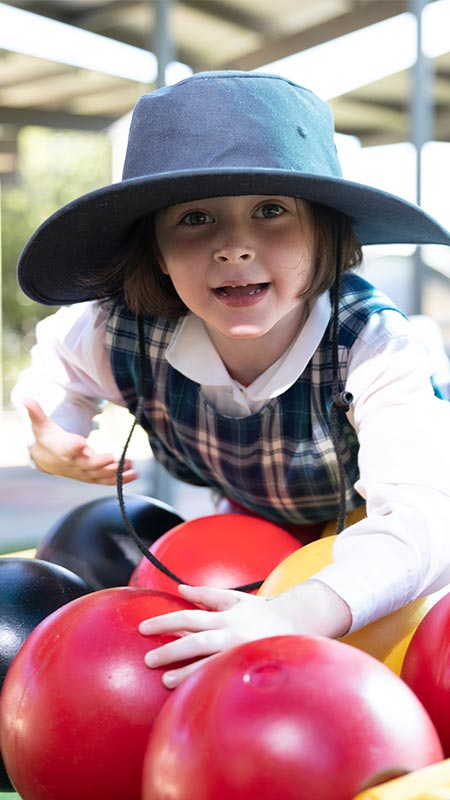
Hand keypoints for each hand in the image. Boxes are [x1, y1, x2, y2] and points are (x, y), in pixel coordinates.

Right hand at [24, 397, 137, 484]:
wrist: (46, 460)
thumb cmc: (47, 439)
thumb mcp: (40, 425)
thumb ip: (36, 412)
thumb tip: (26, 397)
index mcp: (62, 449)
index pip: (68, 448)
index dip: (74, 446)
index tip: (81, 443)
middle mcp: (74, 463)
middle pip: (88, 465)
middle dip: (101, 463)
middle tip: (114, 459)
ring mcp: (83, 472)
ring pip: (100, 475)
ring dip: (116, 473)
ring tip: (131, 467)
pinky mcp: (91, 476)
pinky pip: (106, 480)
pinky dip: (119, 479)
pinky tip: (134, 474)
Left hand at [139, 581, 350, 688]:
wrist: (298, 622)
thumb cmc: (262, 610)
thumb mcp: (234, 598)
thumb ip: (206, 594)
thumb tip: (179, 589)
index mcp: (225, 616)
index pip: (189, 617)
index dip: (165, 621)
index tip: (143, 628)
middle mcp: (231, 633)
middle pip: (196, 641)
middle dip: (171, 650)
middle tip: (148, 659)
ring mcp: (241, 652)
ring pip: (210, 662)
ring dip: (187, 672)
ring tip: (165, 681)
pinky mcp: (249, 666)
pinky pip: (225, 675)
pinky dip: (208, 681)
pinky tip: (194, 693)